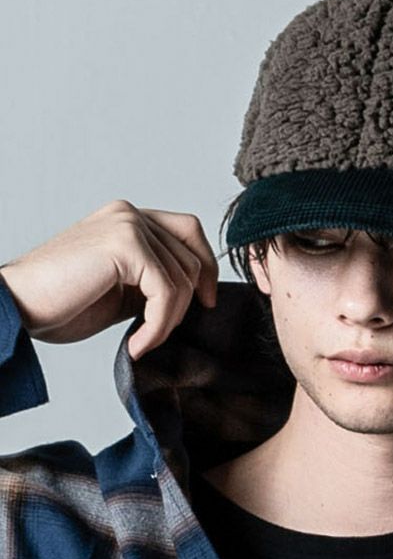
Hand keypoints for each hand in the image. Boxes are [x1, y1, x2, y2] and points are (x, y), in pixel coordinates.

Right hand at [0, 199, 217, 359]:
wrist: (19, 306)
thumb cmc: (62, 303)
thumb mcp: (122, 289)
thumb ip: (154, 281)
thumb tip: (197, 296)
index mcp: (129, 219)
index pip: (189, 231)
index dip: (207, 267)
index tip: (207, 302)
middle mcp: (130, 214)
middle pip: (191, 257)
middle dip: (187, 303)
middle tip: (163, 332)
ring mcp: (128, 225)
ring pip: (182, 279)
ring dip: (168, 321)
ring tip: (143, 342)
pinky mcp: (124, 245)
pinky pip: (166, 291)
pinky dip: (158, 325)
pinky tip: (138, 344)